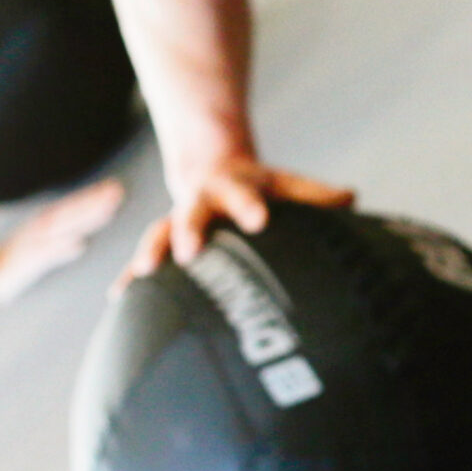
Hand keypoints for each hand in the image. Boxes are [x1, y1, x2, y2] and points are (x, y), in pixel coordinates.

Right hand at [0, 179, 127, 301]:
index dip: (94, 197)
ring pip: (66, 227)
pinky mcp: (32, 258)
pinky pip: (49, 252)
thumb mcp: (40, 247)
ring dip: (86, 218)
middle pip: (74, 212)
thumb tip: (80, 246)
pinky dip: (63, 248)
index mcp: (46, 221)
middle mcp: (44, 227)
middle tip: (117, 191)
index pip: (74, 206)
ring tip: (107, 211)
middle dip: (96, 202)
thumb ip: (62, 248)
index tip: (113, 188)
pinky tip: (78, 244)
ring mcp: (39, 241)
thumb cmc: (17, 258)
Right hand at [119, 157, 353, 287]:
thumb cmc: (260, 188)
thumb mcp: (288, 185)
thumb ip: (318, 196)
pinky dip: (132, 278)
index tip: (258, 220)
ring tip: (140, 277)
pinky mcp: (165, 241)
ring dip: (150, 255)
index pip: (246, 196)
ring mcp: (178, 221)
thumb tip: (353, 198)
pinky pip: (147, 259)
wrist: (212, 169)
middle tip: (187, 252)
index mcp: (236, 188)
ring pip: (160, 234)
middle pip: (193, 214)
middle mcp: (202, 202)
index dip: (250, 207)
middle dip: (188, 231)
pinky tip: (118, 301)